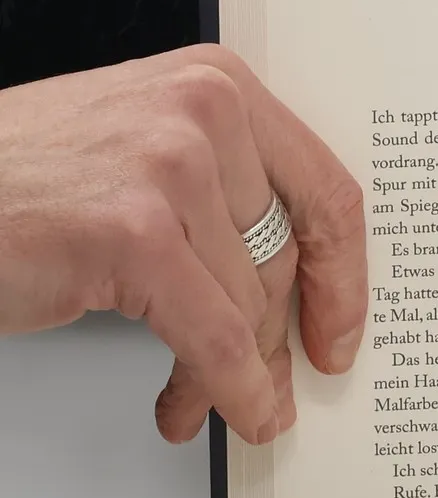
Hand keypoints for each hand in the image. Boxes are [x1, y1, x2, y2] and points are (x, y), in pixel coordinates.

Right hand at [0, 46, 367, 444]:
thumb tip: (285, 288)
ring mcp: (171, 168)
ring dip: (232, 371)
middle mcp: (204, 112)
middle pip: (283, 255)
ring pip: (249, 302)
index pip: (324, 188)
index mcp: (218, 84)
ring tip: (202, 401)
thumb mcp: (139, 154)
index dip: (344, 273)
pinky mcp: (134, 234)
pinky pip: (214, 336)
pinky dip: (227, 387)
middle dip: (274, 336)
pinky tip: (216, 413)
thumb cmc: (14, 180)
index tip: (344, 328)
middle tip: (268, 384)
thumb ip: (217, 197)